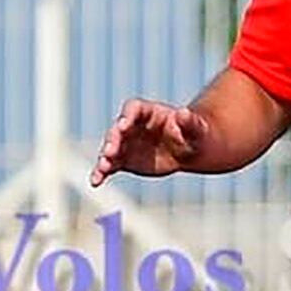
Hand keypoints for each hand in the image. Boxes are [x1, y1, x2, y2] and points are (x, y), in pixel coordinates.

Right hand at [89, 99, 206, 184]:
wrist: (188, 150)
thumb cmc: (193, 134)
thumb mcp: (195, 128)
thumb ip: (189, 122)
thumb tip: (184, 113)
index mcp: (149, 112)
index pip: (133, 109)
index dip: (127, 116)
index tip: (124, 125)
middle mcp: (132, 125)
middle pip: (118, 129)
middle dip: (113, 139)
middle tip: (111, 151)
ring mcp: (126, 143)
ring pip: (111, 148)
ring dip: (105, 157)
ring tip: (103, 167)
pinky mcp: (124, 160)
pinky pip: (110, 165)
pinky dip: (101, 172)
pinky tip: (95, 181)